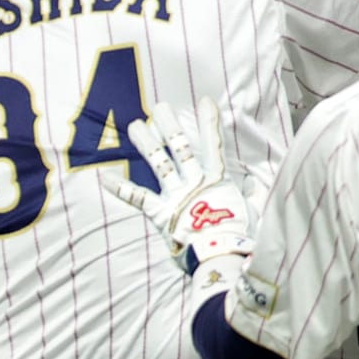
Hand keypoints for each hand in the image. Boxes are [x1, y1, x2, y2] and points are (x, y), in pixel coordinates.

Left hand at [99, 100, 256, 282]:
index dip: (209, 121)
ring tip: (134, 125)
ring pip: (158, 163)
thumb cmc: (241, 237)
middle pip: (180, 146)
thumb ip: (254, 195)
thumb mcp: (255, 212)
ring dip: (145, 143)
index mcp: (218, 180)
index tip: (205, 101)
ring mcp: (176, 195)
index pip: (213, 144)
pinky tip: (103, 177)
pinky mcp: (160, 213)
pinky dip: (120, 188)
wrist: (222, 257)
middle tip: (160, 107)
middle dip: (169, 124)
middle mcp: (194, 182)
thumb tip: (255, 183)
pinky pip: (137, 198)